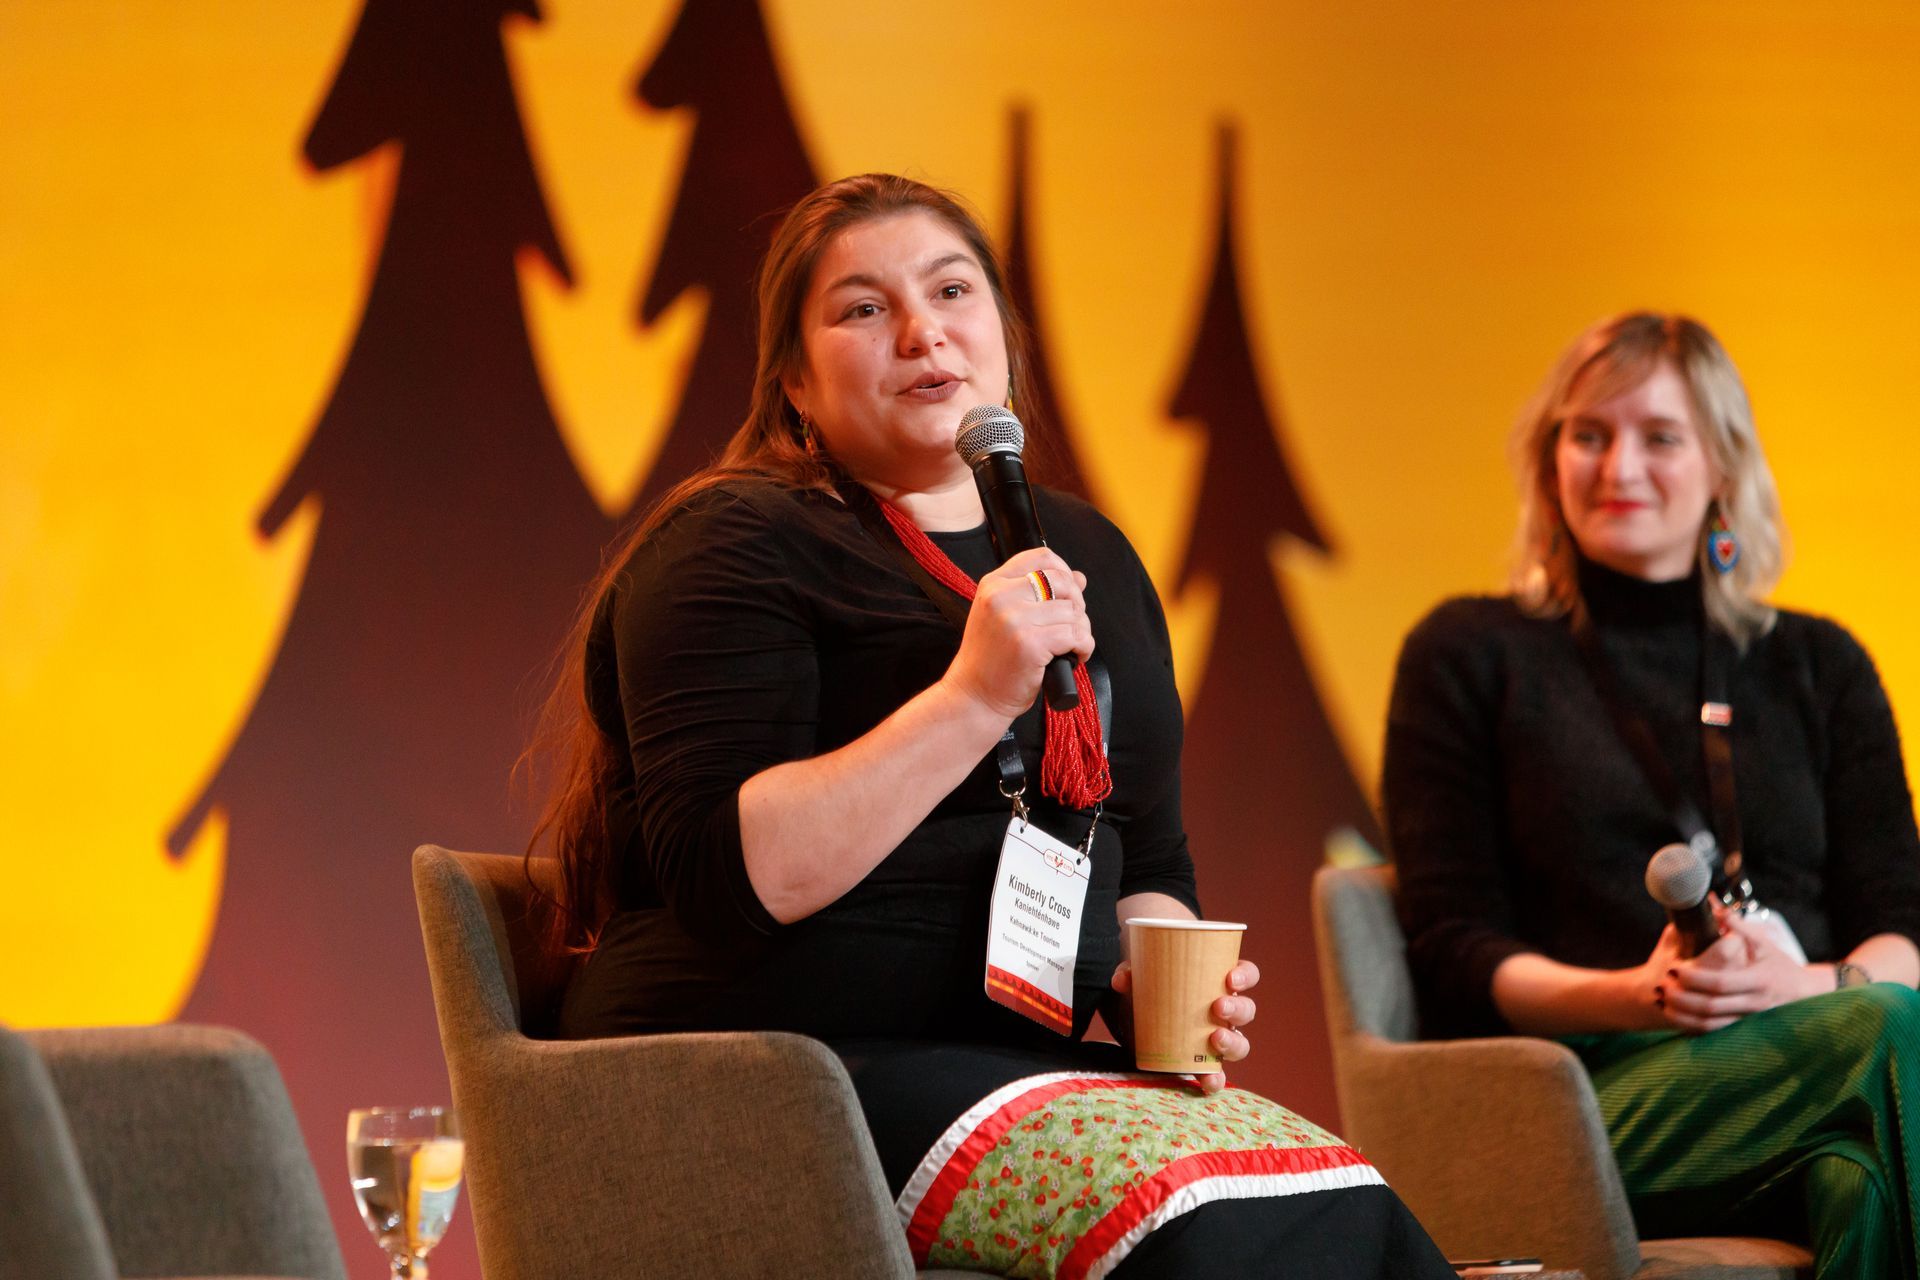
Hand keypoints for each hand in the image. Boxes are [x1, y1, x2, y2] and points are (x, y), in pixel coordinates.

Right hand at [943, 547, 1092, 718]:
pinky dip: (1084, 647)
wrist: (974, 696)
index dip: (1065, 571)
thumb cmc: (991, 660)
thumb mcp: (1005, 616)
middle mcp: (1001, 596)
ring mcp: (1014, 619)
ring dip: (1081, 631)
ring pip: (1072, 611)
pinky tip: (1074, 657)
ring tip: (1069, 647)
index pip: (1041, 557)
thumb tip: (1079, 577)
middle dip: (1077, 604)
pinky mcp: (1029, 643)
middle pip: (1062, 581)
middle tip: (1070, 626)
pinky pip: (1075, 635)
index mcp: (993, 584)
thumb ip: (1039, 594)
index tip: (1069, 593)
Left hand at [1111, 957, 1259, 1093]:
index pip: (1246, 974)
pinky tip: (1208, 1081)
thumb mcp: (1140, 976)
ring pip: (1240, 1043)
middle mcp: (1223, 1011)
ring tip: (1216, 1038)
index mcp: (1217, 982)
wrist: (1134, 1018)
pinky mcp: (1200, 1062)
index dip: (1245, 975)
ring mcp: (1215, 1038)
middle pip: (1246, 1010)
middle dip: (1237, 1009)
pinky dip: (1215, 1079)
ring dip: (1233, 1042)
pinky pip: (1217, 1074)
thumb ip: (1129, 973)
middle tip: (1218, 1007)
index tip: (1230, 978)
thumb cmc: (1150, 988)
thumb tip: (1122, 979)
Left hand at [1660, 911, 1827, 1031]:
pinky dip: (1695, 1029)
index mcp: (1758, 981)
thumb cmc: (1781, 965)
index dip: (1693, 978)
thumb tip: (1715, 906)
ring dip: (1684, 1017)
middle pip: (1711, 1006)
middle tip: (1661, 988)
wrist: (1806, 993)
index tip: (1673, 969)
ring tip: (1663, 1004)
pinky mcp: (1745, 1030)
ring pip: (1711, 1026)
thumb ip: (1739, 926)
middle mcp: (1754, 1004)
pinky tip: (1678, 1019)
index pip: (1720, 983)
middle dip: (1682, 998)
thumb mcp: (1764, 943)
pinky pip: (1716, 1034)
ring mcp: (1750, 1020)